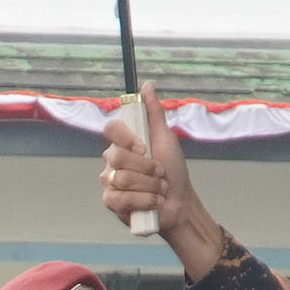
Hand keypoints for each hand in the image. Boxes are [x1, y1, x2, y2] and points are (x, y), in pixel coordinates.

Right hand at [94, 104, 227, 281]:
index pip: (111, 129)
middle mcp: (112, 161)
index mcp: (123, 143)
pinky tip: (153, 203)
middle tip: (160, 173)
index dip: (126, 138)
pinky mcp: (111, 203)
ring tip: (159, 190)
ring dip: (150, 186)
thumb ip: (154, 113)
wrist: (180, 203)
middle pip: (116, 156)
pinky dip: (145, 201)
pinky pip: (121, 198)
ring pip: (122, 179)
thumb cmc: (174, 172)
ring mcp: (109, 183)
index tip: (144, 147)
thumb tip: (147, 86)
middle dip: (147, 168)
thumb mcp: (166, 138)